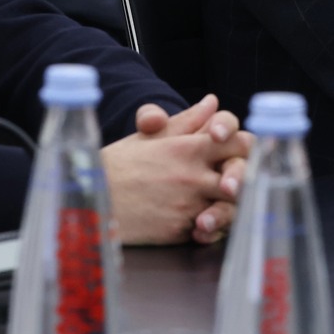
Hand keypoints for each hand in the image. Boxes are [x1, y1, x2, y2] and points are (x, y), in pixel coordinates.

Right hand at [102, 95, 253, 244]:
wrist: (89, 204)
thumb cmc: (117, 168)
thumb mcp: (149, 138)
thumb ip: (186, 121)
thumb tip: (212, 102)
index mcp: (187, 149)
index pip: (239, 142)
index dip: (244, 146)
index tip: (236, 152)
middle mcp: (193, 177)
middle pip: (242, 177)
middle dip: (242, 179)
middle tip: (234, 182)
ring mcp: (188, 206)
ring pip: (231, 207)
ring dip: (228, 206)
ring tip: (216, 204)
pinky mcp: (180, 232)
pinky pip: (212, 232)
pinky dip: (211, 228)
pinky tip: (201, 223)